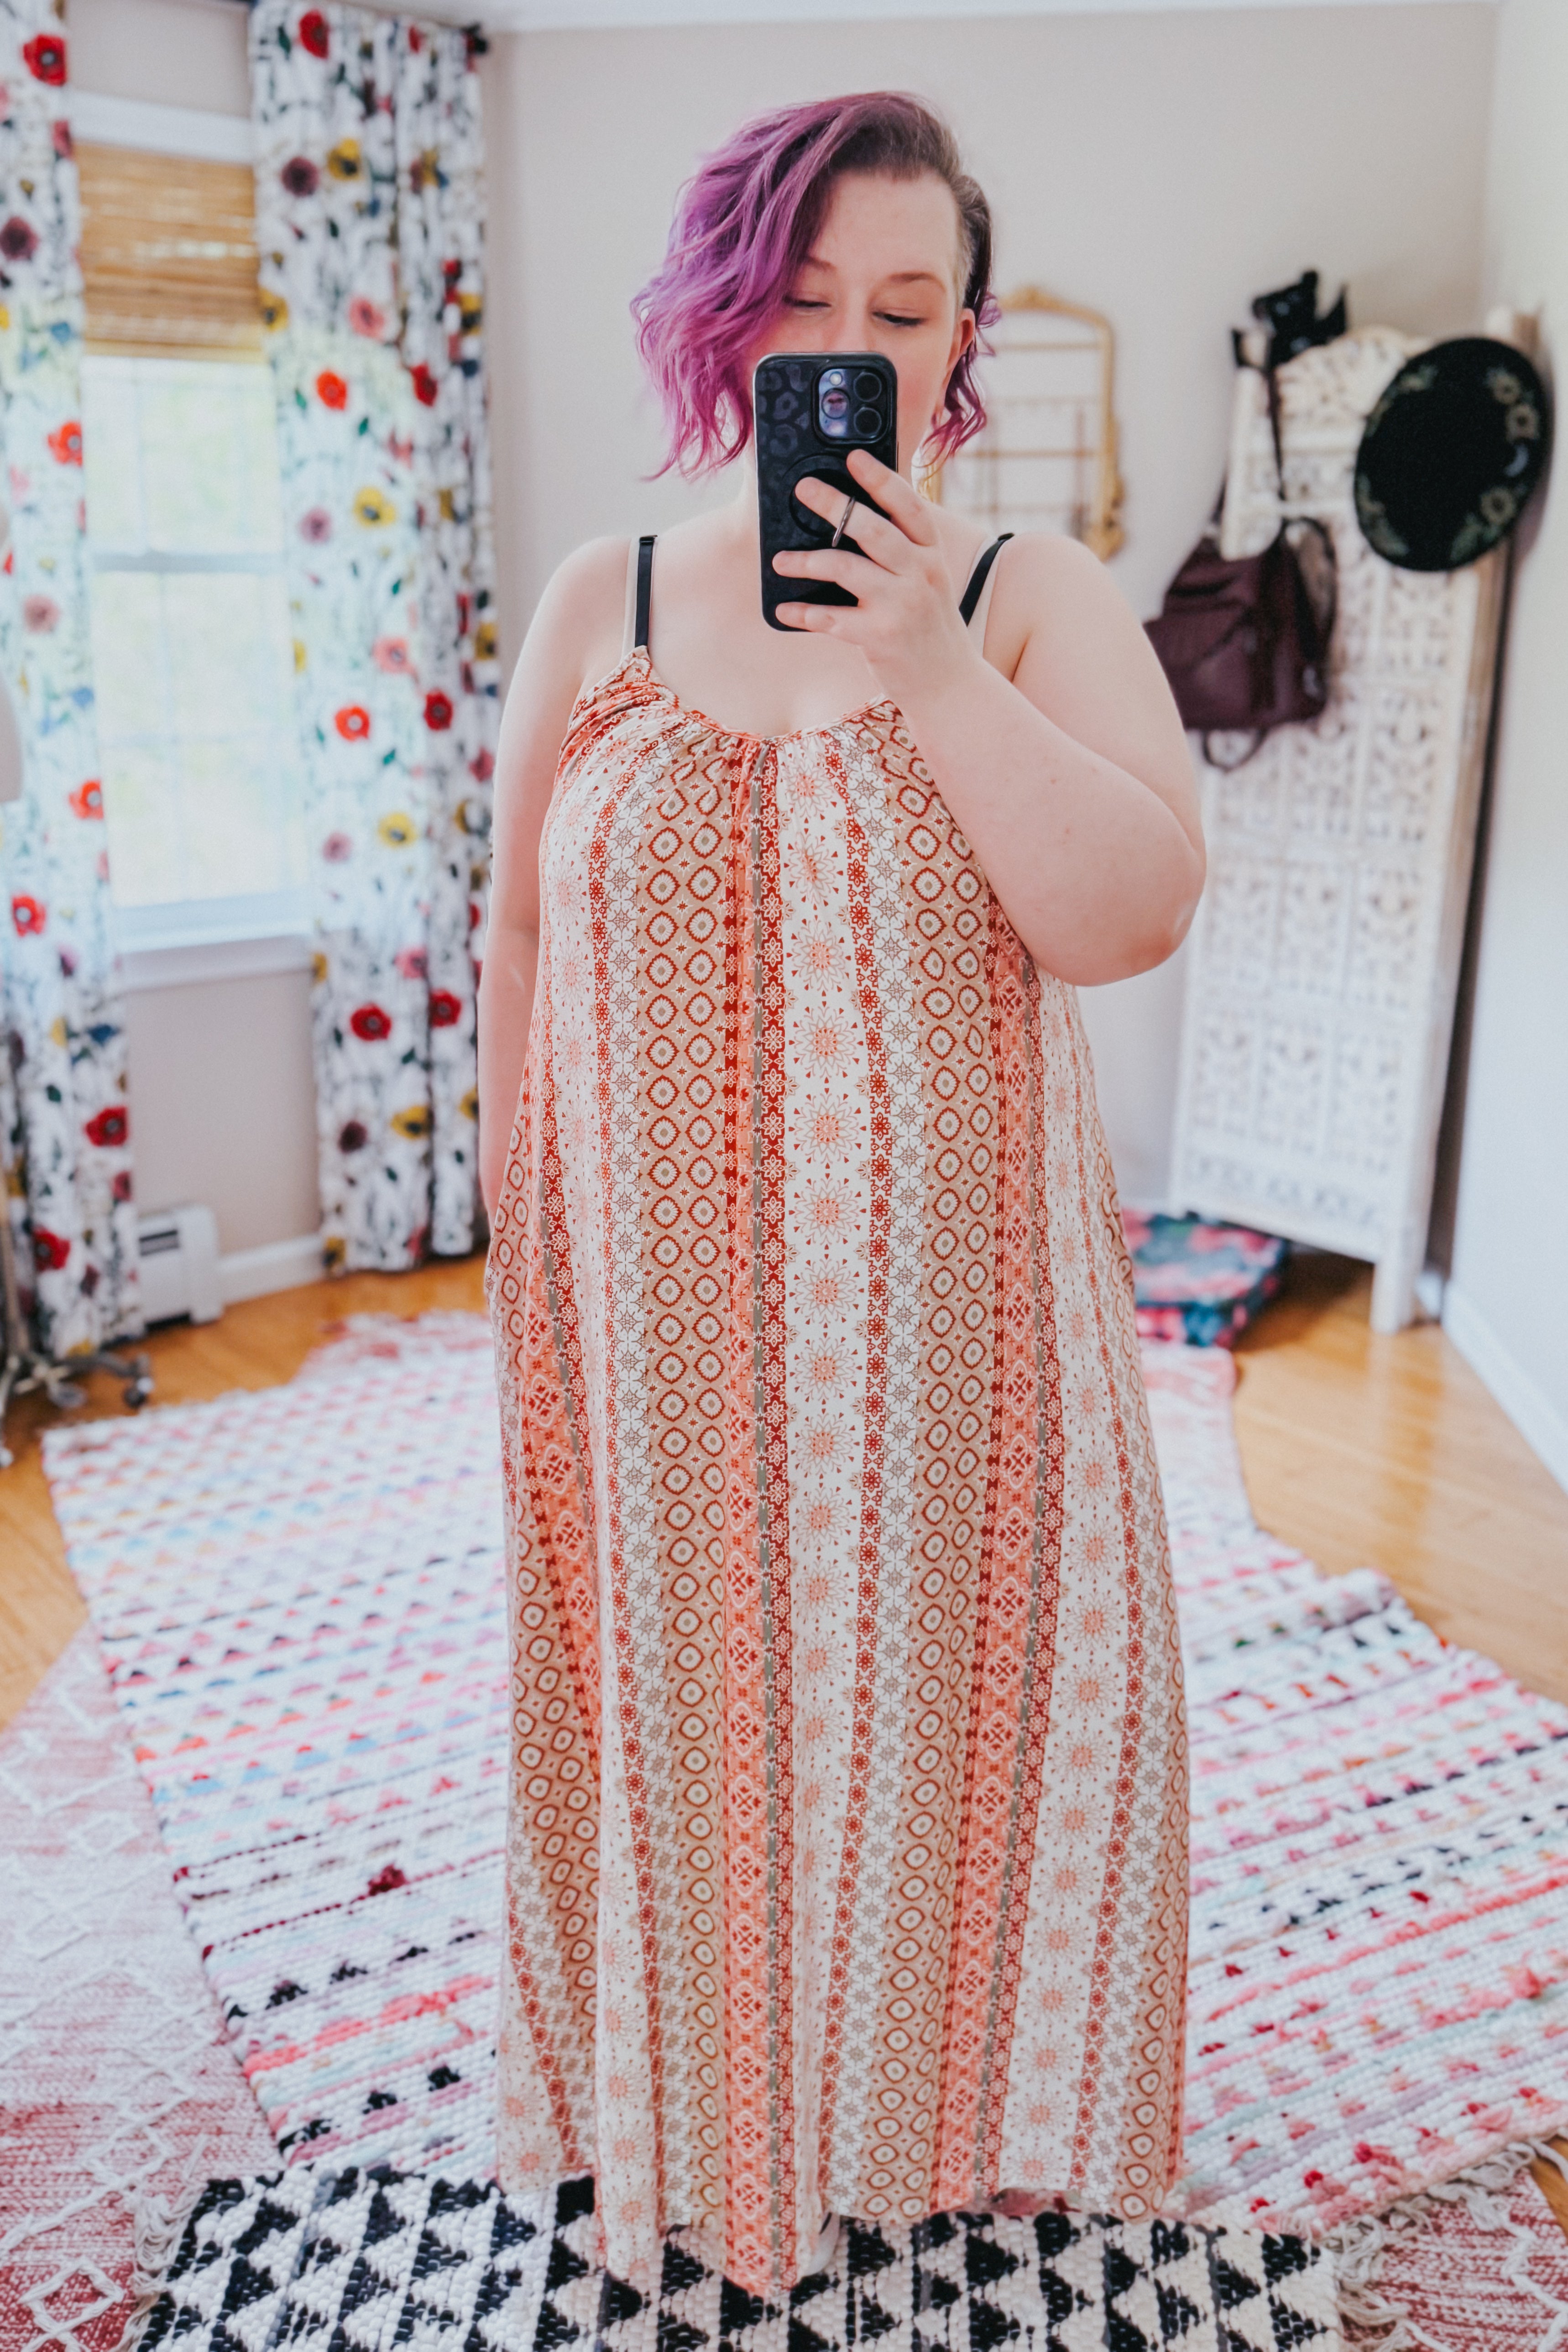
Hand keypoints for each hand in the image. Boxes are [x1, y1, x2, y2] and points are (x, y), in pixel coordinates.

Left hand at [772, 448, 978, 702]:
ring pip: (845, 568)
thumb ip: (903, 554)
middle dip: (834, 505)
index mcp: (931, 555)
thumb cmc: (930, 628)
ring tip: (780, 559)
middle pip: (872, 529)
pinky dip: (804, 612)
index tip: (854, 457)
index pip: (909, 506)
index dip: (881, 479)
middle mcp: (920, 574)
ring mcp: (901, 605)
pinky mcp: (881, 637)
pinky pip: (832, 618)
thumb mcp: (929, 583)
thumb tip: (854, 523)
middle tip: (804, 488)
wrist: (949, 685)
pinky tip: (785, 608)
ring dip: (806, 560)